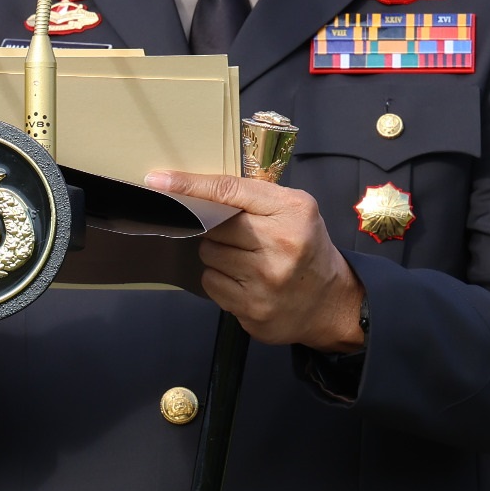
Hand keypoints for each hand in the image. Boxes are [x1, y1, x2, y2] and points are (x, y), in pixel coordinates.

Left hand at [149, 170, 366, 351]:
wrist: (331, 303)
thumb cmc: (306, 247)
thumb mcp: (295, 210)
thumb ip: (255, 197)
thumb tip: (195, 191)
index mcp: (292, 211)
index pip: (229, 191)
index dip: (190, 185)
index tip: (158, 180)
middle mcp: (280, 244)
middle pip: (213, 227)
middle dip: (216, 229)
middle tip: (241, 236)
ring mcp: (265, 281)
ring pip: (209, 255)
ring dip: (219, 255)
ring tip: (246, 260)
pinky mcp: (252, 309)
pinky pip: (211, 284)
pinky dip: (221, 280)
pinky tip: (244, 282)